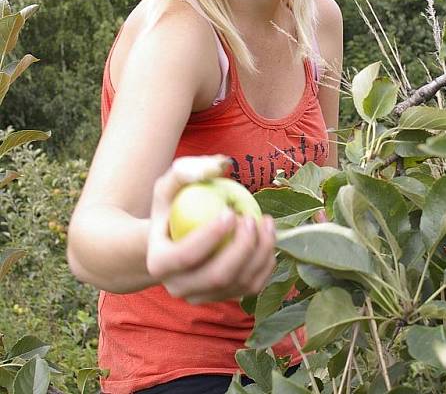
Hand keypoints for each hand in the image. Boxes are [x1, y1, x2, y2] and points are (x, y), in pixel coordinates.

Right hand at [145, 155, 276, 304]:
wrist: (175, 238)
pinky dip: (267, 262)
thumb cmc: (173, 207)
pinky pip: (254, 286)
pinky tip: (268, 237)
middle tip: (252, 218)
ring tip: (265, 222)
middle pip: (218, 276)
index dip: (211, 237)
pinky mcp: (226, 296)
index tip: (230, 212)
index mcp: (160, 264)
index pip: (186, 257)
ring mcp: (204, 296)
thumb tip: (220, 166)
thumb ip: (186, 170)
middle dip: (243, 247)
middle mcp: (180, 287)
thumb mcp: (170, 184)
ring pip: (240, 283)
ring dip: (260, 252)